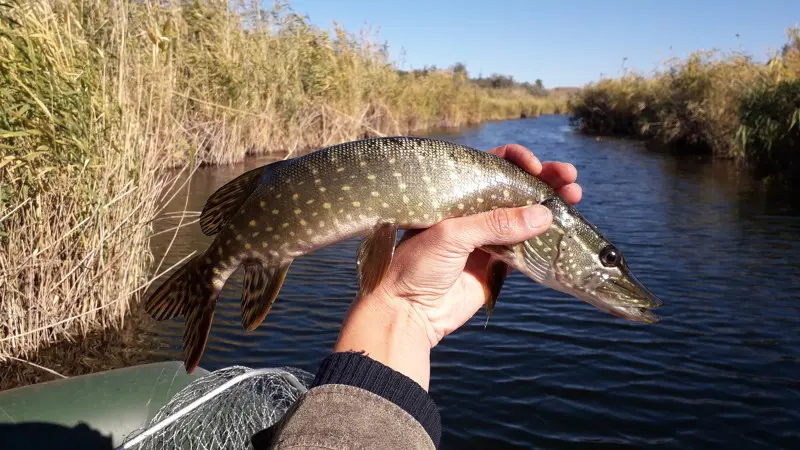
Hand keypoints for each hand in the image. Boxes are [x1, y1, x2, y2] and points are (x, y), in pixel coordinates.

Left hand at [334, 144, 581, 388]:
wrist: (406, 312)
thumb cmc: (414, 266)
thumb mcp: (451, 236)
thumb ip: (496, 224)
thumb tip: (544, 214)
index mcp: (455, 194)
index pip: (491, 166)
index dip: (516, 161)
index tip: (536, 166)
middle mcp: (472, 212)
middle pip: (515, 189)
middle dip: (544, 180)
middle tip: (570, 178)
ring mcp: (486, 238)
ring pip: (525, 217)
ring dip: (550, 207)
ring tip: (575, 197)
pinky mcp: (497, 265)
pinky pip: (526, 247)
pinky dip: (545, 237)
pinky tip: (565, 228)